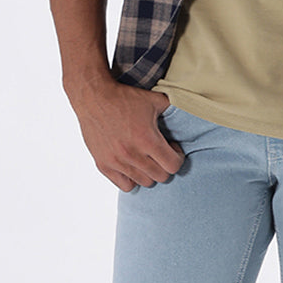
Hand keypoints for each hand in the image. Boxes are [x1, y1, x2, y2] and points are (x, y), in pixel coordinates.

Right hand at [68, 79, 184, 191]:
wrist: (93, 97)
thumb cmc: (124, 97)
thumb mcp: (154, 99)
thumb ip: (173, 109)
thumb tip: (188, 111)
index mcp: (147, 139)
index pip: (173, 166)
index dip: (177, 157)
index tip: (172, 148)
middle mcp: (132, 154)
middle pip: (161, 177)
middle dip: (165, 165)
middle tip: (160, 152)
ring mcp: (116, 162)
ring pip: (144, 182)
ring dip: (149, 172)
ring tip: (146, 158)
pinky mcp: (103, 165)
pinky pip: (125, 186)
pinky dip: (132, 179)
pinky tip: (132, 165)